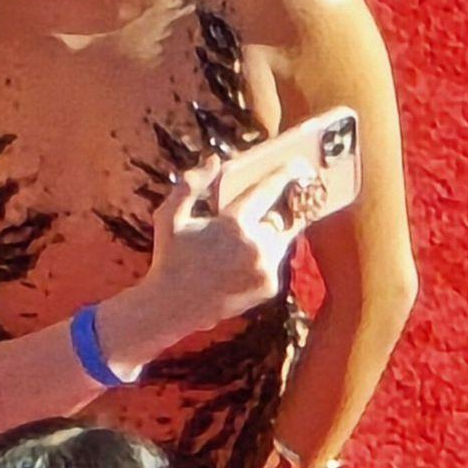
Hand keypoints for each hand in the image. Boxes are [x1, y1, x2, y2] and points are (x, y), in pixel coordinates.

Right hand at [142, 153, 315, 335]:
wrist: (173, 307)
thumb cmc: (169, 257)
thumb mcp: (169, 216)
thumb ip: (191, 184)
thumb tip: (215, 160)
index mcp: (234, 224)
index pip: (268, 189)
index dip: (285, 173)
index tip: (298, 164)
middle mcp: (256, 245)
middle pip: (282, 215)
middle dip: (280, 206)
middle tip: (275, 201)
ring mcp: (265, 267)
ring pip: (281, 237)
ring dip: (271, 230)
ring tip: (250, 232)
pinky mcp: (269, 286)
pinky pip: (275, 260)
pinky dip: (265, 253)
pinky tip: (243, 256)